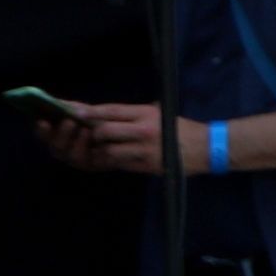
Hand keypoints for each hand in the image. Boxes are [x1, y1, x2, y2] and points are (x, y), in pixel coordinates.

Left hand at [38, 102, 182, 174]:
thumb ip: (133, 114)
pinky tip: (105, 159)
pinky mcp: (146, 165)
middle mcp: (144, 129)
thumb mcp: (159, 113)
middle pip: (104, 130)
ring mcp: (145, 149)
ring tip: (96, 149)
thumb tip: (101, 113)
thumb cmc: (179, 129)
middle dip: (90, 133)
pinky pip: (118, 164)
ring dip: (97, 151)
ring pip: (108, 150)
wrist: (206, 148)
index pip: (111, 110)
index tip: (69, 110)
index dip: (88, 111)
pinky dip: (108, 162)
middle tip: (84, 134)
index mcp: (145, 112)